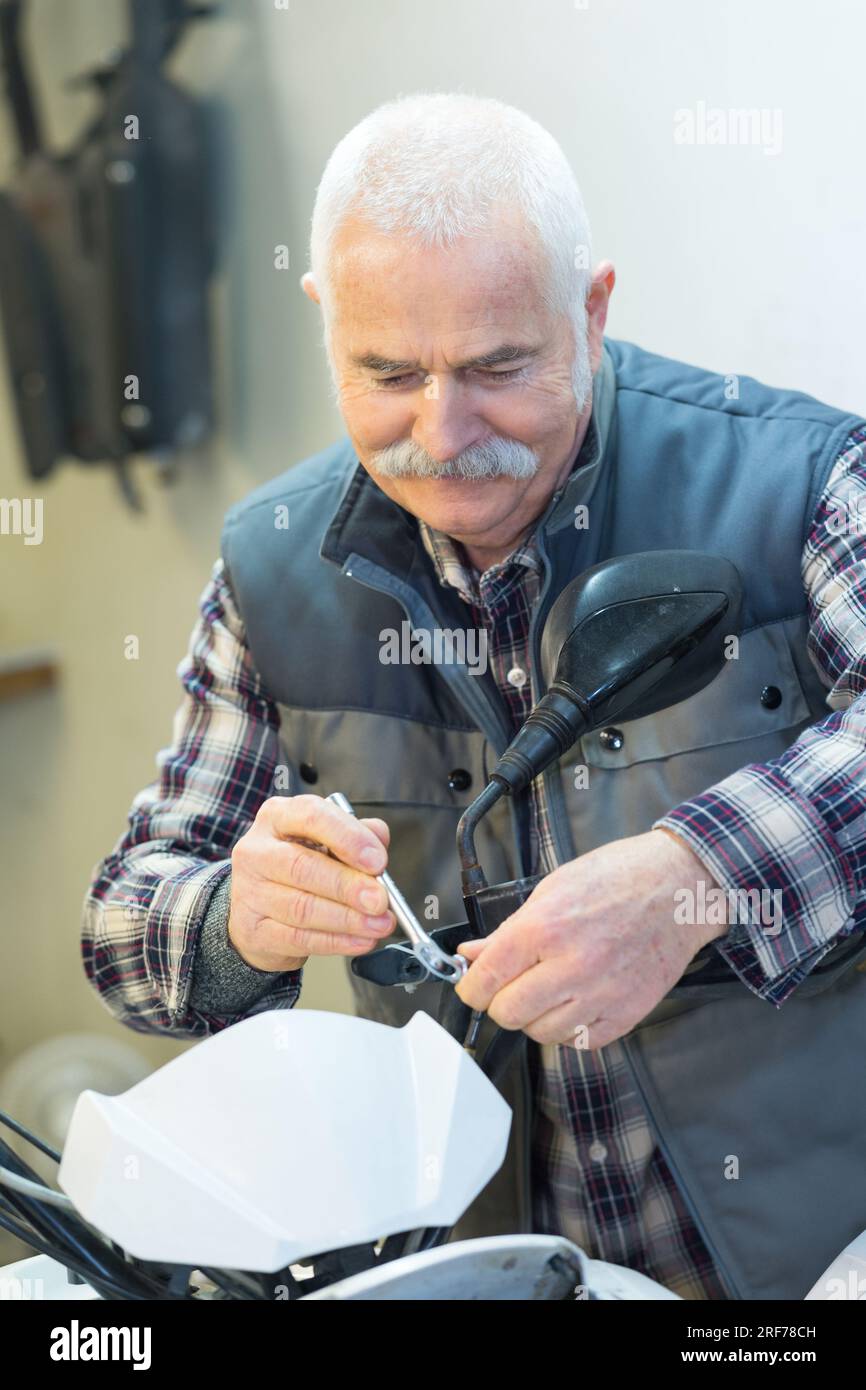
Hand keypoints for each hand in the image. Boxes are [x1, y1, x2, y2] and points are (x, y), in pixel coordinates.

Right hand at [228, 794, 395, 970]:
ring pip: (302, 908)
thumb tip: (378, 838)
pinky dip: (336, 942)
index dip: (348, 838)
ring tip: (380, 924)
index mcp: (278, 817)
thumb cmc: (300, 867)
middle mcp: (257, 850)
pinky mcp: (253, 929)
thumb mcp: (326, 840)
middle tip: (380, 900)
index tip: (377, 861)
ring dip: (348, 919)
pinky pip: (298, 938)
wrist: (259, 909)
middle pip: (303, 867)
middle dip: (348, 886)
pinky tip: (361, 940)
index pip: (311, 816)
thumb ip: (356, 833)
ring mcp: (250, 892)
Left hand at [454, 828, 725, 1048]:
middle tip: (511, 986)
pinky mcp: (627, 1013)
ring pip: (542, 1034)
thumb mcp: (553, 889)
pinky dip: (572, 1028)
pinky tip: (577, 1000)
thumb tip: (473, 955)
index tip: (472, 987)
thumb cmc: (620, 878)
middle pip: (509, 1014)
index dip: (471, 987)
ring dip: (537, 1016)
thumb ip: (509, 929)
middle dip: (501, 1002)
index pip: (486, 979)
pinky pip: (581, 1042)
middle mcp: (572, 966)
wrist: (679, 887)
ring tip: (550, 988)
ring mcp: (602, 994)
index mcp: (546, 927)